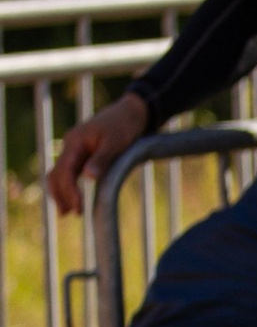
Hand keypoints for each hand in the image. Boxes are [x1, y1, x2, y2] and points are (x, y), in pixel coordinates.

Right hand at [48, 89, 152, 214]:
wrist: (131, 112)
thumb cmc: (124, 126)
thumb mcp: (115, 142)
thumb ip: (102, 159)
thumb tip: (88, 177)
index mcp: (75, 141)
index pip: (65, 171)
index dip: (69, 191)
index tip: (78, 208)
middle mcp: (70, 145)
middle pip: (56, 173)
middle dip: (60, 194)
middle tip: (68, 215)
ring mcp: (75, 149)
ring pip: (60, 173)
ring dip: (61, 192)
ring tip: (66, 212)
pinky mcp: (82, 154)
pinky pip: (69, 172)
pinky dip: (69, 185)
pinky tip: (74, 199)